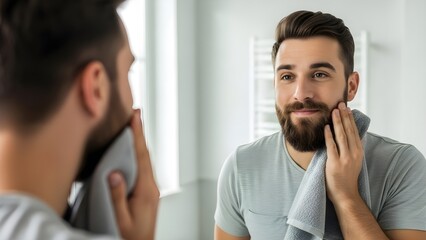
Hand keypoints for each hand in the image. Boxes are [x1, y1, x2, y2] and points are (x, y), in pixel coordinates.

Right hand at [108, 109, 159, 239]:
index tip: (135, 116)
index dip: (137, 135)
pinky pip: (142, 167)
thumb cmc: (131, 237)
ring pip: (144, 160)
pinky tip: (133, 149)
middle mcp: (151, 186)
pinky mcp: (147, 192)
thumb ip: (117, 196)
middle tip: (136, 113)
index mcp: (146, 190)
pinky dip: (138, 154)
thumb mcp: (121, 219)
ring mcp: (150, 189)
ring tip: (134, 125)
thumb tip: (114, 172)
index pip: (141, 157)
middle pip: (144, 154)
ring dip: (139, 142)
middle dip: (140, 133)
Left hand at [324, 102, 362, 203]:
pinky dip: (329, 135)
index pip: (354, 131)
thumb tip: (350, 135)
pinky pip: (331, 146)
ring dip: (337, 122)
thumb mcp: (354, 161)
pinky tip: (326, 127)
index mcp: (358, 152)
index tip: (347, 108)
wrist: (346, 194)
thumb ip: (352, 149)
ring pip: (341, 136)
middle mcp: (353, 153)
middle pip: (348, 131)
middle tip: (340, 104)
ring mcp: (345, 158)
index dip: (350, 119)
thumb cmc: (347, 177)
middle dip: (344, 116)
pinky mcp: (335, 163)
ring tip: (334, 111)